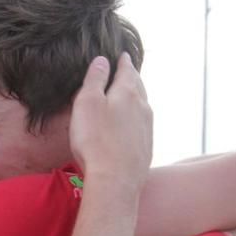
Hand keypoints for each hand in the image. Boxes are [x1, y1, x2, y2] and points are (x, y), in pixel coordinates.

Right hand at [68, 53, 152, 186]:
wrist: (115, 181)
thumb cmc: (96, 141)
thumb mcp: (87, 103)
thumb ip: (95, 80)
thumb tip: (103, 60)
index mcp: (128, 93)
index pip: (127, 70)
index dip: (123, 61)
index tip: (123, 55)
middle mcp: (143, 108)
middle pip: (138, 87)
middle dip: (132, 77)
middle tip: (127, 70)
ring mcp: (147, 128)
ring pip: (143, 106)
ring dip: (136, 97)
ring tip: (130, 94)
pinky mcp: (146, 147)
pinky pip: (142, 125)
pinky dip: (136, 118)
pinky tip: (131, 124)